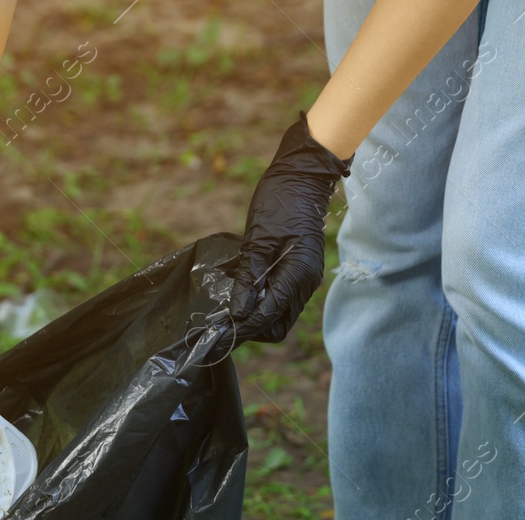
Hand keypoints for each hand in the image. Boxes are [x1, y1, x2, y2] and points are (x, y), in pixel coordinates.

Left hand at [228, 113, 351, 343]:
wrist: (302, 176)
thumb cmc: (279, 201)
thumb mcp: (257, 240)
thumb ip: (248, 279)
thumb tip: (237, 314)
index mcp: (298, 274)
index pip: (267, 316)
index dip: (242, 329)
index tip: (218, 337)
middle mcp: (306, 282)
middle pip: (278, 325)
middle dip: (251, 329)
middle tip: (222, 325)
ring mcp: (306, 278)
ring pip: (280, 315)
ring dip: (256, 317)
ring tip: (229, 310)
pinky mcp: (301, 272)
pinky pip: (282, 299)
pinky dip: (263, 302)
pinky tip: (243, 292)